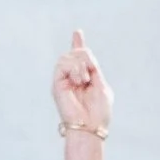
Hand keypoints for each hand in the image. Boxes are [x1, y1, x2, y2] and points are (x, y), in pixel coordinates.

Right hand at [53, 28, 112, 145]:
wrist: (90, 126)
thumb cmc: (98, 112)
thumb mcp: (102, 86)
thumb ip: (94, 70)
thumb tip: (85, 57)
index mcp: (84, 78)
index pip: (79, 58)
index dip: (78, 44)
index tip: (77, 32)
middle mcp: (72, 77)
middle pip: (77, 52)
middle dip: (87, 57)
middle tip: (91, 75)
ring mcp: (63, 80)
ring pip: (69, 55)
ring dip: (81, 64)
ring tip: (85, 80)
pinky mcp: (56, 84)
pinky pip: (63, 63)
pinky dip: (74, 69)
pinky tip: (79, 81)